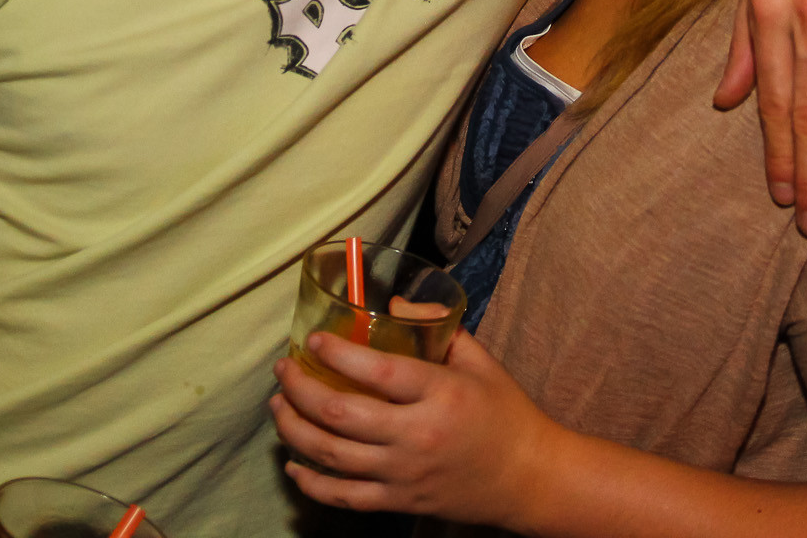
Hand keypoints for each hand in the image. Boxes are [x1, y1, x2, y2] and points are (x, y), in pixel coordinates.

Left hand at [268, 329, 561, 527]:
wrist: (528, 477)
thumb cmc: (505, 413)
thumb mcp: (479, 361)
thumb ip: (436, 328)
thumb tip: (391, 303)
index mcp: (440, 394)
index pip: (377, 371)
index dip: (337, 354)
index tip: (313, 339)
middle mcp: (416, 436)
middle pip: (340, 413)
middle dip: (300, 388)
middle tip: (284, 370)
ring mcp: (404, 474)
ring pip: (331, 455)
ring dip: (294, 430)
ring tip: (278, 407)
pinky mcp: (399, 502)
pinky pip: (344, 497)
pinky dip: (312, 483)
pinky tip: (293, 464)